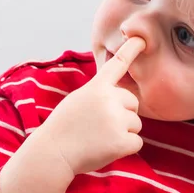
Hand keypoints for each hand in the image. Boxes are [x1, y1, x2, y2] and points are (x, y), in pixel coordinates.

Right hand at [45, 37, 145, 174]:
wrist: (52, 154)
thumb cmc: (63, 128)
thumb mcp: (78, 100)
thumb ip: (99, 93)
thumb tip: (121, 95)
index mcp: (96, 87)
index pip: (117, 64)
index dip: (131, 50)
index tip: (141, 39)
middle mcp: (109, 99)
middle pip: (133, 102)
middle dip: (123, 114)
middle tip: (101, 125)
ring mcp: (116, 120)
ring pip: (136, 124)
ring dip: (124, 132)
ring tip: (100, 138)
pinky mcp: (122, 141)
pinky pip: (136, 142)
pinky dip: (126, 148)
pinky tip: (107, 149)